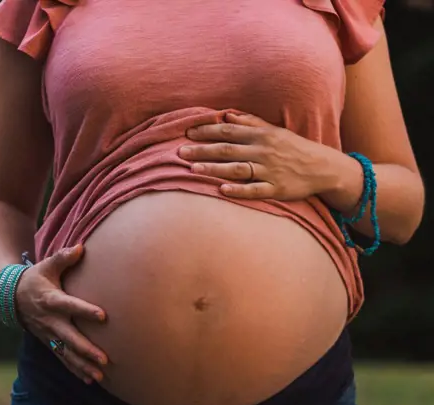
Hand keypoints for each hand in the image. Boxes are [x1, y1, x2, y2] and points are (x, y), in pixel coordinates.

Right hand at [15, 244, 107, 384]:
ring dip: (82, 365)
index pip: (70, 306)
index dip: (86, 310)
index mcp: (51, 300)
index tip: (103, 316)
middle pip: (69, 337)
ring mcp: (48, 334)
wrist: (11, 297)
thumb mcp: (47, 266)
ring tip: (100, 376)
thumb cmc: (35, 278)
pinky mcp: (48, 342)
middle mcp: (50, 320)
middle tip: (104, 358)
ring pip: (66, 352)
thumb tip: (81, 247)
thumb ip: (64, 257)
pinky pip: (62, 358)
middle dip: (86, 349)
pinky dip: (75, 369)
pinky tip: (90, 379)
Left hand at [178, 113, 340, 200]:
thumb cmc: (294, 148)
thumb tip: (226, 116)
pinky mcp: (276, 189)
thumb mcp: (274, 131)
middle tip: (180, 152)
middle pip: (227, 150)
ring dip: (214, 168)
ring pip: (237, 169)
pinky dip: (238, 189)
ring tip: (193, 169)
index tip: (187, 133)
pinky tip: (222, 190)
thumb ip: (249, 123)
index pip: (228, 132)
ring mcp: (269, 171)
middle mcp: (263, 152)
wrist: (323, 168)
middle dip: (202, 150)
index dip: (207, 131)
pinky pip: (255, 190)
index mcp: (261, 135)